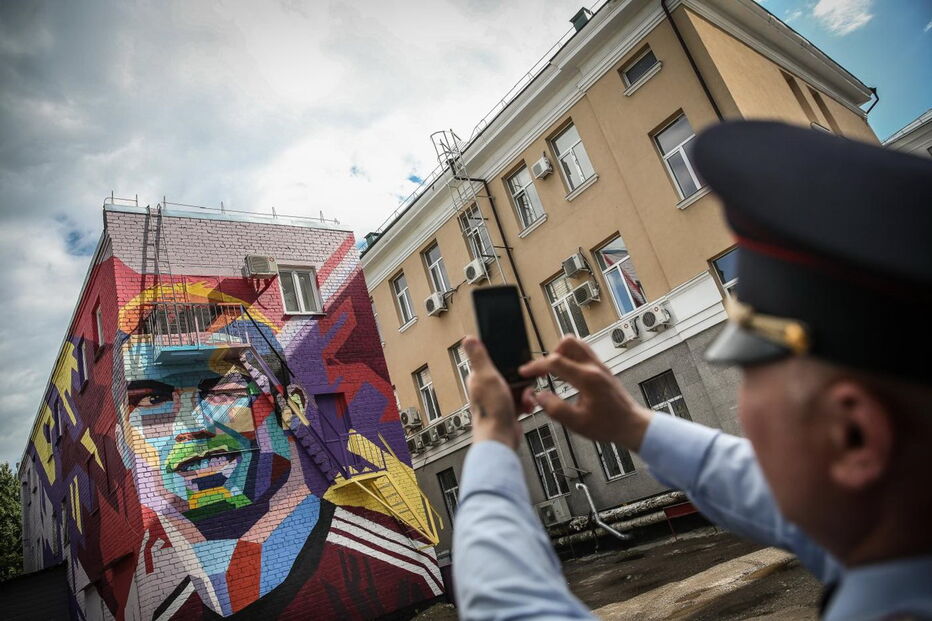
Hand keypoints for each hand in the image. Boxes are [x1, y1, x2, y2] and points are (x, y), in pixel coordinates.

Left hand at [463, 336, 526, 450]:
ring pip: (518, 388)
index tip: (518, 364)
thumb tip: (468, 339)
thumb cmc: (490, 410)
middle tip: (523, 385)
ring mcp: (498, 400)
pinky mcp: (508, 410)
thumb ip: (478, 357)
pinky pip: (522, 401)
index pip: (494, 362)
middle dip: (521, 380)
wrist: (500, 437)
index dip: (508, 362)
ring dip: (526, 393)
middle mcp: (487, 388)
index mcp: (478, 378)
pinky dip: (527, 404)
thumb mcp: (486, 377)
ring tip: (526, 399)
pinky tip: (527, 407)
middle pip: (510, 375)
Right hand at [519, 336, 653, 450]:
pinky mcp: (602, 369)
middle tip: (544, 371)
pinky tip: (566, 376)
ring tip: (554, 372)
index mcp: (588, 379)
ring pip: (576, 344)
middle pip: (568, 342)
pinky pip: (583, 353)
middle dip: (550, 354)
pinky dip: (570, 358)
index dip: (536, 366)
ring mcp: (599, 366)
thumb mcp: (577, 423)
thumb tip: (539, 396)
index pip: (555, 361)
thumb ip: (555, 409)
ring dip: (561, 354)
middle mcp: (594, 367)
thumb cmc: (609, 425)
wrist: (631, 425)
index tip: (525, 372)